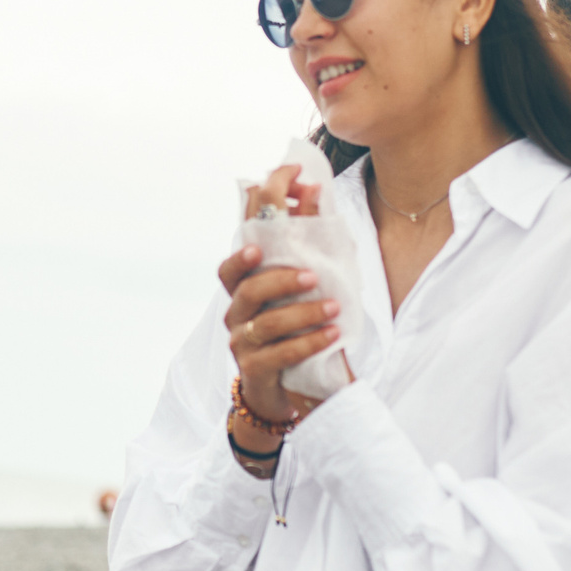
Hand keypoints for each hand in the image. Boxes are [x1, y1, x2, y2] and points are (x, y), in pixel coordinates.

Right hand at [217, 164, 342, 430]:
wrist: (293, 389)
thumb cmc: (299, 327)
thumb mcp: (307, 284)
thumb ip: (307, 241)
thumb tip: (314, 189)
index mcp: (247, 279)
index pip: (244, 236)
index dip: (258, 206)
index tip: (287, 182)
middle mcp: (236, 306)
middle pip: (243, 282)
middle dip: (278, 275)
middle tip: (313, 275)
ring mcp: (241, 338)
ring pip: (263, 320)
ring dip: (301, 311)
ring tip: (334, 308)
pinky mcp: (253, 368)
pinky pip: (279, 353)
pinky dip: (307, 342)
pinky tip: (331, 335)